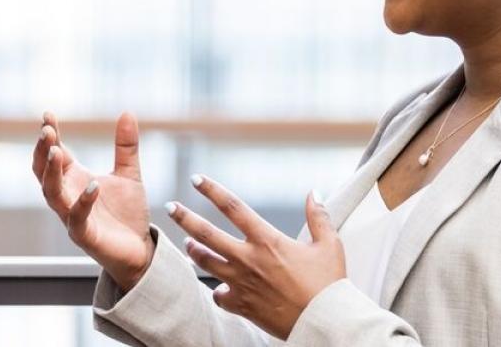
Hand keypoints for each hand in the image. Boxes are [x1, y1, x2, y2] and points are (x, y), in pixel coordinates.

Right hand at [32, 111, 154, 289]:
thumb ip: (126, 146)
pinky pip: (76, 218)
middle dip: (42, 151)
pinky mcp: (84, 235)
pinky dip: (83, 201)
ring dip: (51, 173)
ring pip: (51, 194)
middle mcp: (67, 196)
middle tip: (46, 131)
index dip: (50, 134)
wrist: (139, 249)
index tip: (48, 114)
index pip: (55, 153)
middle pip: (43, 172)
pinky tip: (93, 185)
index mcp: (74, 179)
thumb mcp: (129, 174)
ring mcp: (72, 216)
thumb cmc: (127, 213)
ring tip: (55, 151)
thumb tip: (127, 112)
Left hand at [167, 175, 344, 339]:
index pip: (232, 206)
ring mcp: (241, 283)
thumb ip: (319, 217)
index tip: (196, 179)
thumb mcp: (330, 245)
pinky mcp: (241, 305)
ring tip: (187, 244)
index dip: (212, 190)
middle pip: (206, 233)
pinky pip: (219, 296)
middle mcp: (248, 259)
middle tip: (171, 207)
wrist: (323, 322)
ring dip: (193, 251)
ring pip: (205, 263)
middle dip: (184, 218)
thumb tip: (313, 193)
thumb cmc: (328, 284)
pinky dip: (217, 291)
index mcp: (267, 240)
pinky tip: (218, 288)